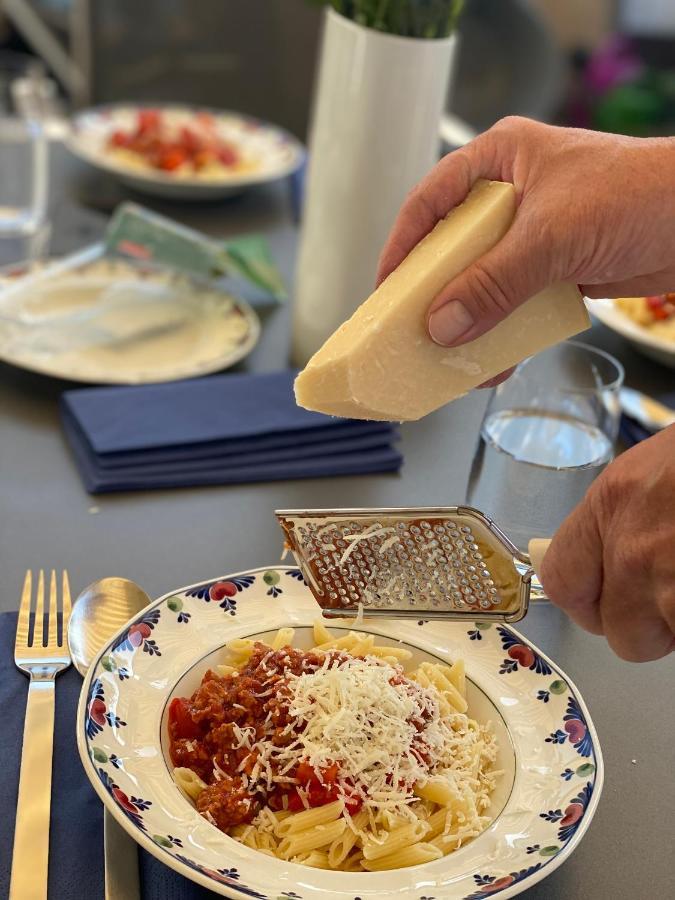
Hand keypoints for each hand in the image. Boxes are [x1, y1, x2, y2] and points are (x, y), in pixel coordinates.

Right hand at [377, 117, 674, 360]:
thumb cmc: (639, 194)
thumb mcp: (552, 236)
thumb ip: (494, 282)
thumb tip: (442, 325)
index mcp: (500, 161)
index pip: (430, 203)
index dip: (402, 248)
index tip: (385, 291)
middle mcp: (511, 195)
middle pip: (452, 249)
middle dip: (433, 294)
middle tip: (408, 330)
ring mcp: (533, 234)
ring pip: (482, 281)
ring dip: (467, 321)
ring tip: (445, 358)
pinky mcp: (555, 268)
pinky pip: (513, 304)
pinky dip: (502, 334)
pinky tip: (491, 363)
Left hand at [539, 426, 674, 661]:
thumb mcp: (660, 465)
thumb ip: (631, 513)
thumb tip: (617, 549)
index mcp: (615, 502)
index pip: (563, 580)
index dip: (587, 602)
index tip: (603, 604)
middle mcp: (634, 549)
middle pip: (621, 632)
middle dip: (651, 623)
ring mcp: (674, 584)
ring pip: (669, 641)